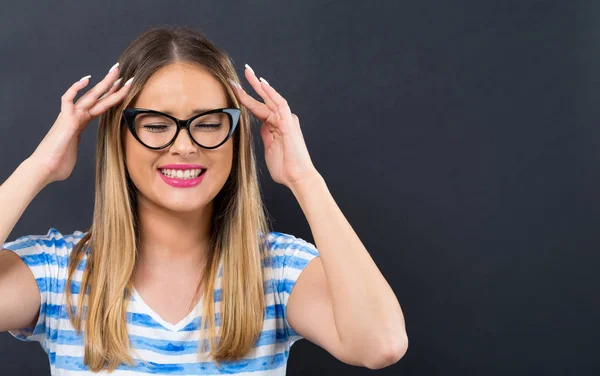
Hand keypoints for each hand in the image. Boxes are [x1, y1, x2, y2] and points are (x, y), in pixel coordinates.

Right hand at [30, 63, 131, 184]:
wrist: (45, 168)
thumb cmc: (58, 163)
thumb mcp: (76, 154)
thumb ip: (78, 150)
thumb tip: (78, 157)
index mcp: (80, 124)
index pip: (100, 107)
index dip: (111, 97)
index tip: (122, 89)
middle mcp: (76, 117)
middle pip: (97, 97)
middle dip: (110, 84)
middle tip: (122, 72)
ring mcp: (71, 116)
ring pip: (91, 96)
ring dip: (104, 84)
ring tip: (116, 72)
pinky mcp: (66, 120)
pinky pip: (69, 99)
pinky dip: (75, 88)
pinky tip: (86, 80)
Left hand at [229, 64, 318, 188]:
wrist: (297, 177)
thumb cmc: (285, 168)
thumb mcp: (269, 149)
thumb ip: (266, 137)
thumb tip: (261, 127)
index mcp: (274, 126)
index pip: (258, 108)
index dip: (246, 98)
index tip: (235, 88)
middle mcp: (281, 120)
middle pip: (264, 99)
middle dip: (253, 85)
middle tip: (244, 70)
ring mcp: (286, 120)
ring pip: (271, 98)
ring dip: (260, 85)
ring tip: (250, 73)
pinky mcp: (288, 124)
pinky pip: (280, 104)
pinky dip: (271, 94)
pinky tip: (263, 85)